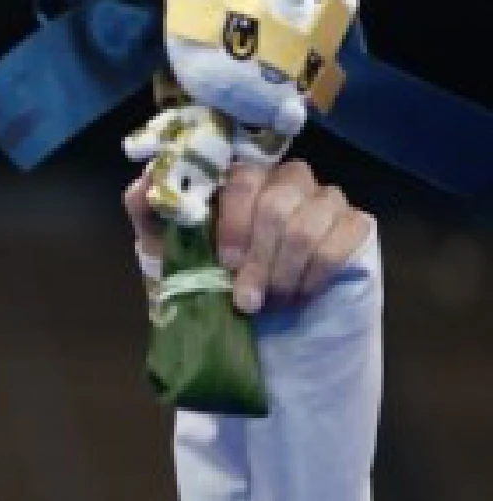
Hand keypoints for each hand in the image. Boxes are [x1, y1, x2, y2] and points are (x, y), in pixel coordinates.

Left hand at [123, 158, 373, 314]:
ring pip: (309, 224)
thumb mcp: (164, 249)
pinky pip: (343, 240)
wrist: (253, 323)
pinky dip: (315, 276)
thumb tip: (145, 181)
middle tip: (247, 300)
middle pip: (278, 203)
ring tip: (270, 304)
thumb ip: (146, 209)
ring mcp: (324, 199)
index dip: (234, 222)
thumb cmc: (204, 278)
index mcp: (239, 178)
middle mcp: (285, 179)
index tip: (225, 263)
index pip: (242, 177)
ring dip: (284, 274)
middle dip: (259, 260)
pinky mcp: (354, 224)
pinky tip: (299, 296)